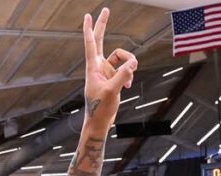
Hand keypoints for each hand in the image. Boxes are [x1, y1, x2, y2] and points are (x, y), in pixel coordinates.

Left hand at [81, 8, 137, 125]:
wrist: (100, 120)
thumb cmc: (100, 107)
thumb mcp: (112, 91)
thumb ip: (122, 76)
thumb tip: (133, 63)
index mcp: (93, 67)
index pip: (91, 44)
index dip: (89, 29)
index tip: (88, 16)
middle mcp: (99, 66)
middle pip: (102, 40)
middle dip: (104, 26)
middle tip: (106, 9)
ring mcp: (107, 71)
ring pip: (123, 58)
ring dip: (129, 66)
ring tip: (129, 80)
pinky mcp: (114, 77)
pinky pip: (126, 69)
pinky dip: (129, 76)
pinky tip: (127, 87)